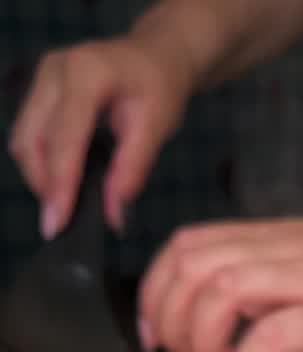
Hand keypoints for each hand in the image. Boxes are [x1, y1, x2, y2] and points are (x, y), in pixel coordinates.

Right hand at [9, 34, 195, 236]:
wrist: (155, 57)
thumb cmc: (159, 88)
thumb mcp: (156, 127)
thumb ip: (132, 170)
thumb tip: (114, 216)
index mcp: (86, 74)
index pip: (63, 139)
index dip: (59, 185)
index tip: (56, 224)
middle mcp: (55, 71)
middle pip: (32, 141)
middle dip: (44, 186)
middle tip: (62, 223)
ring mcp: (43, 78)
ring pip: (24, 140)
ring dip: (40, 177)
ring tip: (66, 204)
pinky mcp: (40, 90)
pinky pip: (29, 135)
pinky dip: (42, 164)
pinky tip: (64, 182)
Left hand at [139, 218, 302, 351]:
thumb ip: (290, 282)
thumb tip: (247, 320)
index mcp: (287, 237)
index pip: (190, 244)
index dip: (158, 291)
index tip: (163, 334)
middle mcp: (293, 248)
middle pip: (191, 266)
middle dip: (172, 321)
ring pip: (220, 293)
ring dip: (208, 343)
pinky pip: (271, 335)